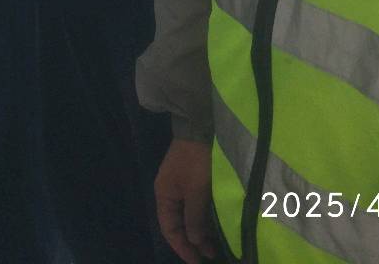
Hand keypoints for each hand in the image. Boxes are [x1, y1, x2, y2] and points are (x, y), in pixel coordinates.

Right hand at [155, 138, 217, 262]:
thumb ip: (194, 218)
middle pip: (178, 224)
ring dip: (200, 231)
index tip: (197, 261)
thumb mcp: (196, 191)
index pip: (169, 229)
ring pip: (188, 216)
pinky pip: (195, 207)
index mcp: (164, 195)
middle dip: (193, 242)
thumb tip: (195, 241)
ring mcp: (181, 186)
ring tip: (215, 246)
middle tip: (209, 255)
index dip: (182, 247)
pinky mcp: (192, 181)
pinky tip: (215, 228)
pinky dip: (203, 219)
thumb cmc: (196, 161)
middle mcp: (170, 193)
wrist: (201, 127)